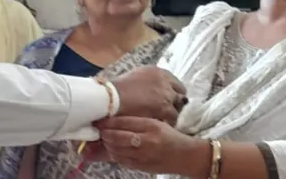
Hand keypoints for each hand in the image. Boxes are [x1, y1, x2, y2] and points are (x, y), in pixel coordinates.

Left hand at [93, 117, 210, 176]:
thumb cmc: (171, 137)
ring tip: (105, 139)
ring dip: (108, 145)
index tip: (101, 119)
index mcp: (151, 126)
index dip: (109, 121)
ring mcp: (144, 155)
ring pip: (117, 150)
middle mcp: (147, 140)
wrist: (186, 156)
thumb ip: (138, 122)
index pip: (125, 122)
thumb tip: (115, 119)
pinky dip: (115, 154)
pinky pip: (122, 161)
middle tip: (99, 129)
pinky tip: (113, 149)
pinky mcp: (142, 166)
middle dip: (105, 133)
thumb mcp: (157, 123)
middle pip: (118, 137)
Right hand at [110, 66, 186, 125]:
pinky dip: (168, 122)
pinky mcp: (165, 108)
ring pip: (177, 108)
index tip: (170, 100)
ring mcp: (166, 94)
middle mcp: (165, 81)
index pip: (176, 83)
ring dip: (171, 114)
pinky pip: (173, 118)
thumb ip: (149, 82)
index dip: (173, 93)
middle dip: (175, 103)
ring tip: (162, 121)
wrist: (112, 98)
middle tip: (167, 111)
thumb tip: (152, 89)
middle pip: (180, 94)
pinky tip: (160, 126)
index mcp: (158, 72)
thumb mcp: (136, 77)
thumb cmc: (118, 89)